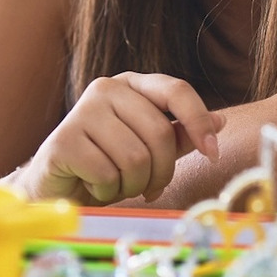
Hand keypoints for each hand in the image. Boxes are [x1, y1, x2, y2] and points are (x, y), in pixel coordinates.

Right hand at [10, 72, 224, 204]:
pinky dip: (108, 192)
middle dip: (161, 172)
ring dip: (133, 185)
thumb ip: (181, 135)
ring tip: (117, 185)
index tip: (213, 153)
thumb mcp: (150, 150)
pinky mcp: (63, 141)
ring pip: (135, 158)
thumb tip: (221, 121)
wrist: (55, 189)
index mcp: (131, 84)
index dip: (199, 122)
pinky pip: (108, 174)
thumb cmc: (106, 167)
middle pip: (160, 133)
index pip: (176, 91)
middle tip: (148, 187)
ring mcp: (81, 111)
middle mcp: (106, 88)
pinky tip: (93, 187)